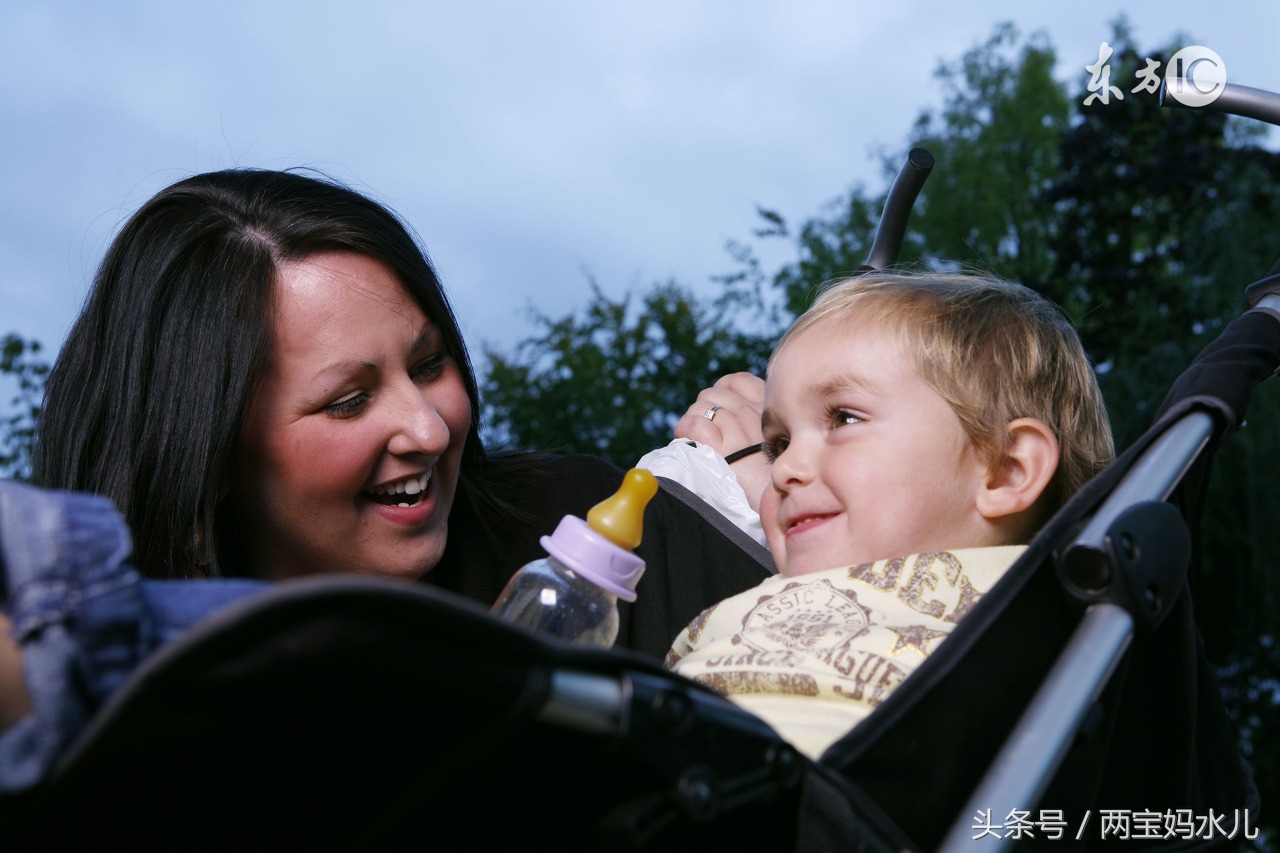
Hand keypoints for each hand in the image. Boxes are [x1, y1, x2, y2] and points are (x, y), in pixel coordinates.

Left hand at [674, 373, 770, 512]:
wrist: (778, 504)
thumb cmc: (773, 478)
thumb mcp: (776, 442)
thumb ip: (758, 423)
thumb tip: (728, 412)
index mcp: (768, 411)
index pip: (737, 381)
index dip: (721, 391)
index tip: (718, 410)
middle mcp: (754, 416)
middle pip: (715, 393)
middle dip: (703, 409)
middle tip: (704, 430)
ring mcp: (738, 431)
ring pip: (702, 407)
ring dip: (692, 420)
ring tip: (695, 438)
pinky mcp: (722, 450)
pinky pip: (696, 424)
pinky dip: (686, 429)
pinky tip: (688, 440)